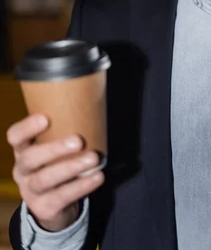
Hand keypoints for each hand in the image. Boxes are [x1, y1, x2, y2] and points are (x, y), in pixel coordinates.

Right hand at [7, 114, 103, 231]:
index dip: (27, 127)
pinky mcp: (44, 208)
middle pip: (30, 158)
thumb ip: (66, 128)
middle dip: (54, 148)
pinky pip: (62, 197)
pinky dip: (81, 186)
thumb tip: (95, 99)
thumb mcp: (56, 145)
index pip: (15, 137)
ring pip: (45, 179)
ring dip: (71, 167)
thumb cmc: (59, 162)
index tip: (46, 117)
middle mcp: (22, 170)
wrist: (56, 203)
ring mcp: (30, 191)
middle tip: (78, 140)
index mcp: (23, 149)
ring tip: (93, 158)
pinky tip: (97, 176)